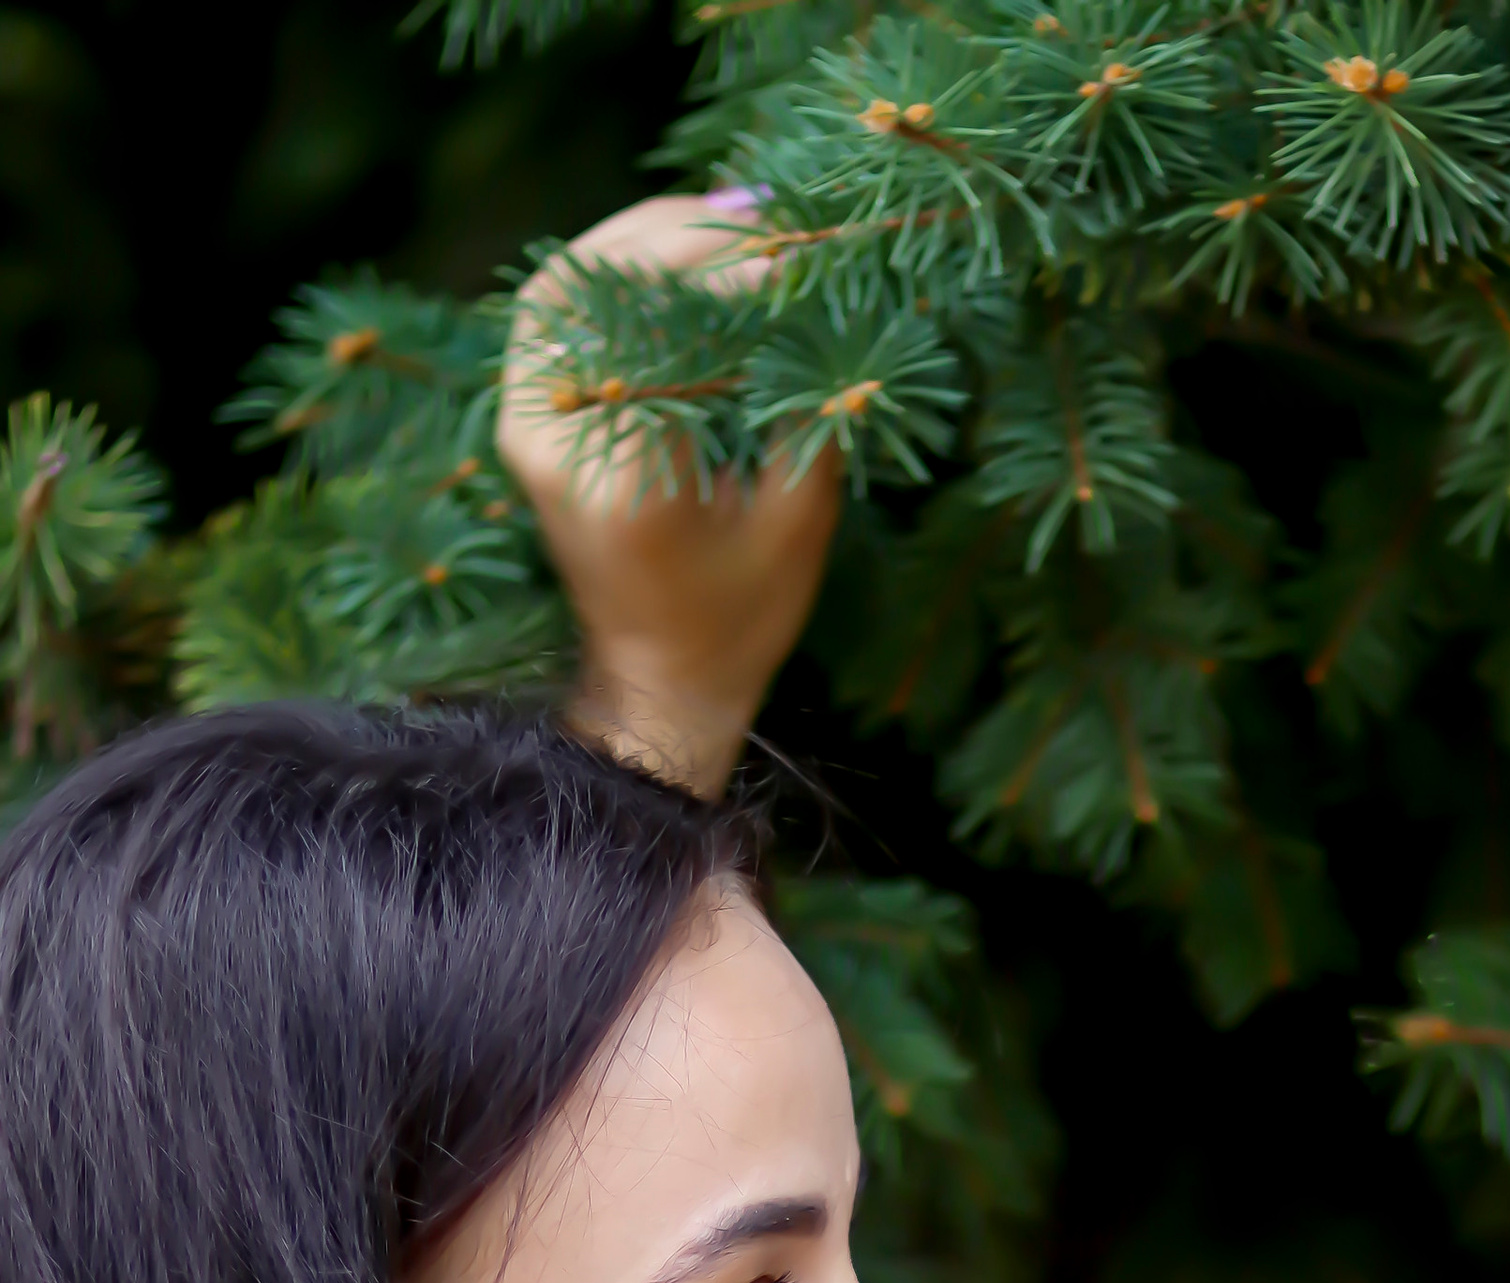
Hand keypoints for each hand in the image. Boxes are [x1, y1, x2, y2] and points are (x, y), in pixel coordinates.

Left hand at [498, 193, 840, 796]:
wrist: (658, 681)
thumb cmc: (739, 618)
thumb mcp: (797, 519)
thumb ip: (811, 407)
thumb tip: (826, 299)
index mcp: (622, 478)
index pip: (658, 329)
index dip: (728, 275)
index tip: (793, 256)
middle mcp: (554, 442)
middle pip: (597, 286)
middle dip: (683, 238)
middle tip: (762, 218)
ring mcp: (525, 425)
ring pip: (565, 284)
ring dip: (641, 240)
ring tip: (721, 220)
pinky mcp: (525, 416)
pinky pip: (555, 312)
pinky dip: (611, 269)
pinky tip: (674, 254)